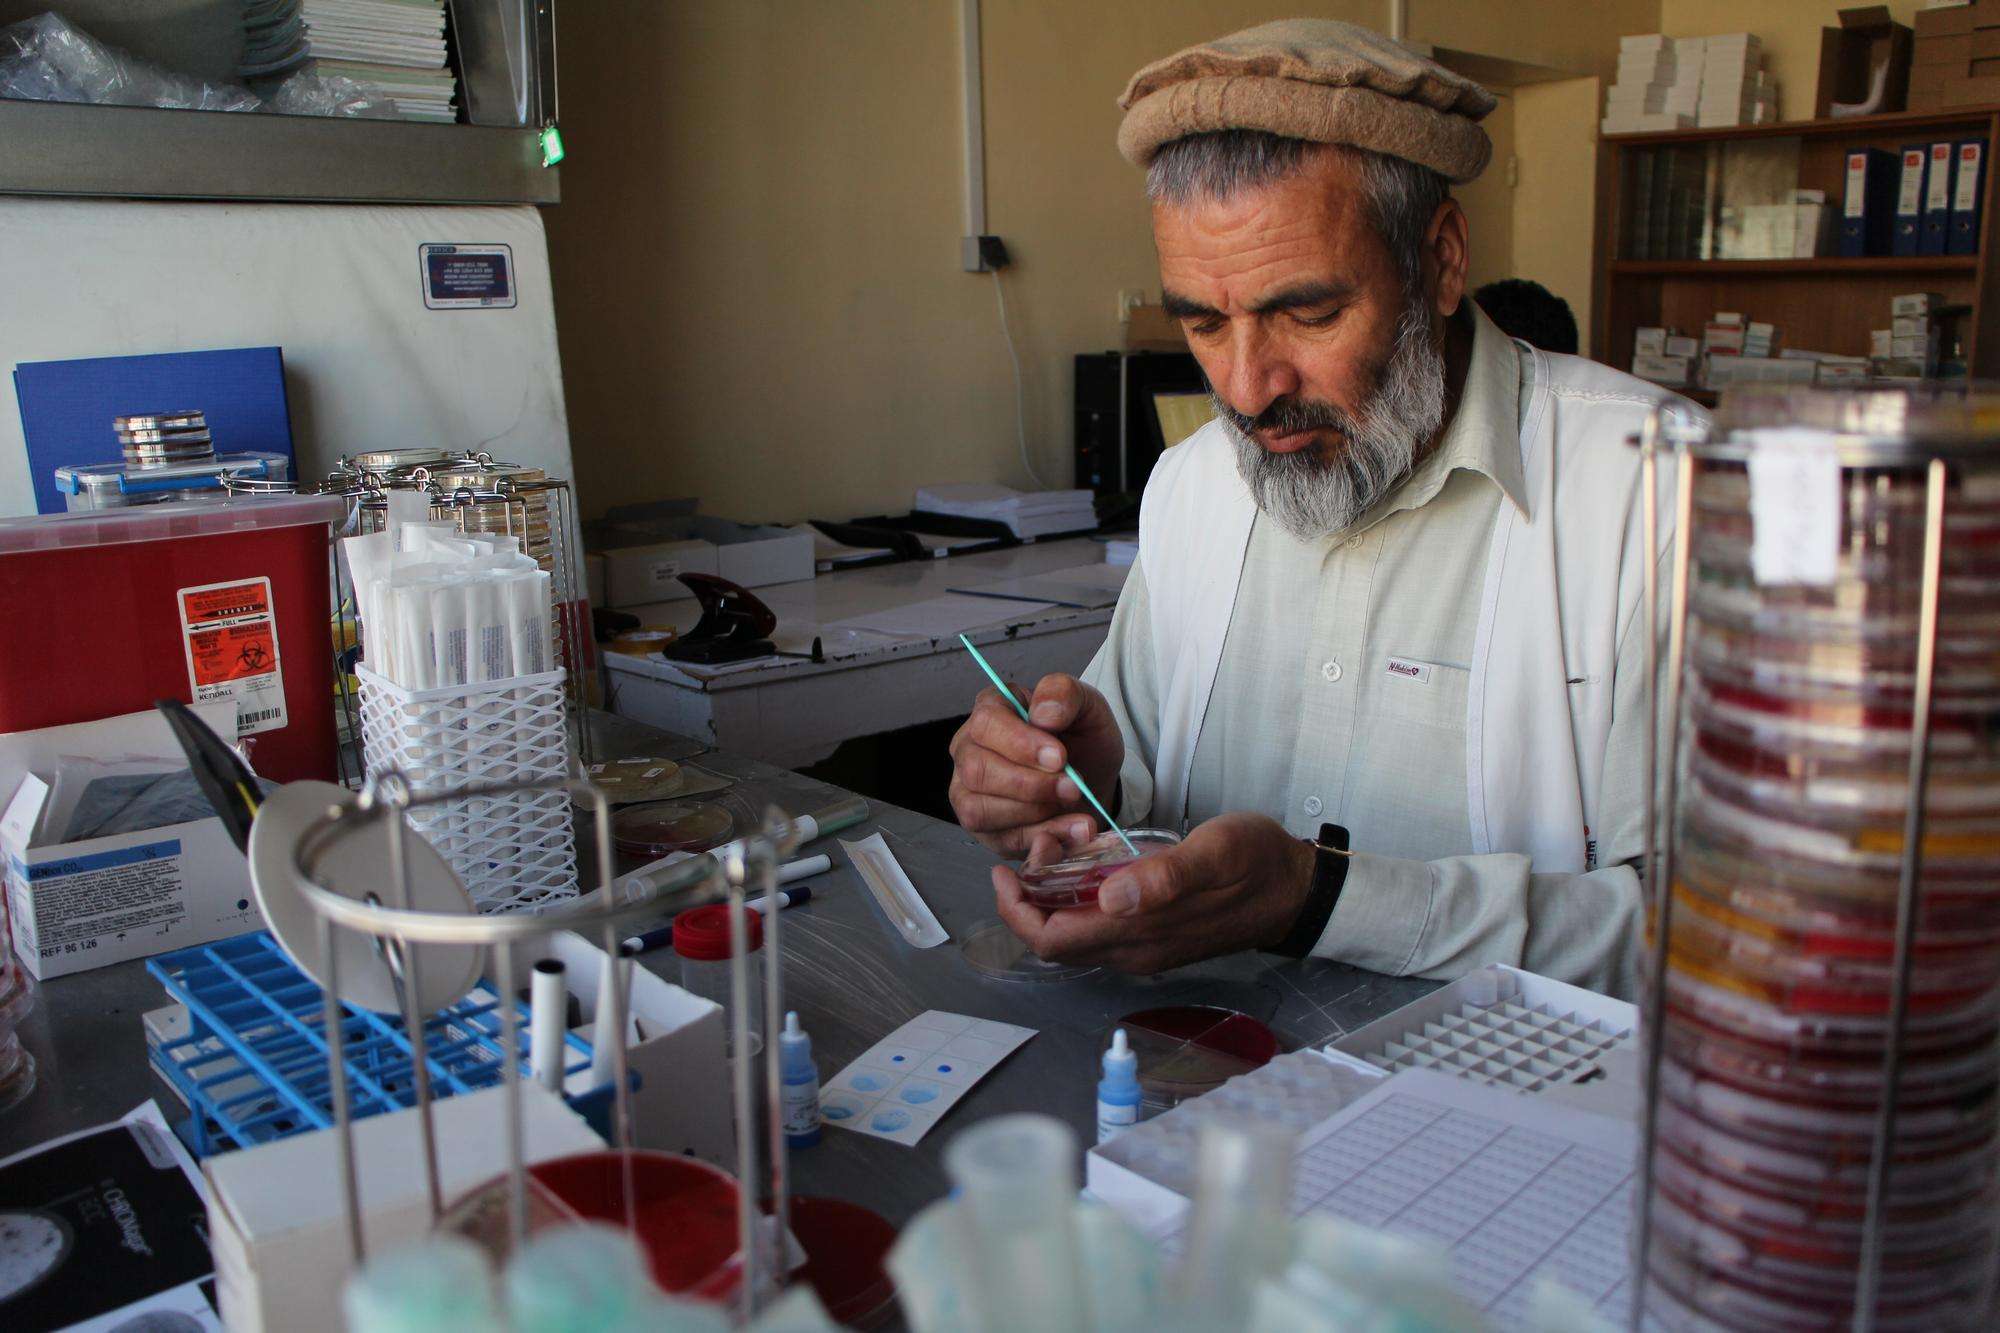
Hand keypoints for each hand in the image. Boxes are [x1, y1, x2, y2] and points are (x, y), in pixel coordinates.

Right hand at [947, 673, 1124, 856]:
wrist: (1093, 779)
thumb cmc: (1081, 738)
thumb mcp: (1086, 706)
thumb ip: (1064, 694)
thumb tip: (1042, 713)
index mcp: (990, 710)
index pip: (986, 724)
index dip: (1020, 744)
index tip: (1060, 757)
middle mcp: (969, 750)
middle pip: (977, 771)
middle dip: (1030, 785)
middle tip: (1073, 786)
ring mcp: (969, 792)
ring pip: (980, 810)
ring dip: (1034, 813)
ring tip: (1075, 804)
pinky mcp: (985, 829)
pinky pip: (1001, 840)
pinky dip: (1042, 837)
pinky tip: (1074, 828)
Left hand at [991, 812, 1315, 972]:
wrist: (1297, 890)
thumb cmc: (1258, 863)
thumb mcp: (1215, 854)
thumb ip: (1164, 878)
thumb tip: (1112, 896)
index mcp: (1140, 934)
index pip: (1052, 941)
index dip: (1017, 910)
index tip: (1006, 869)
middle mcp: (1134, 950)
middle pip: (1055, 939)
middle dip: (1032, 896)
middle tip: (1042, 846)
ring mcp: (1144, 946)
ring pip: (1076, 932)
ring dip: (1056, 894)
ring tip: (1065, 845)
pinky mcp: (1154, 935)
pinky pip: (1098, 924)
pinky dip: (1080, 896)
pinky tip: (1093, 859)